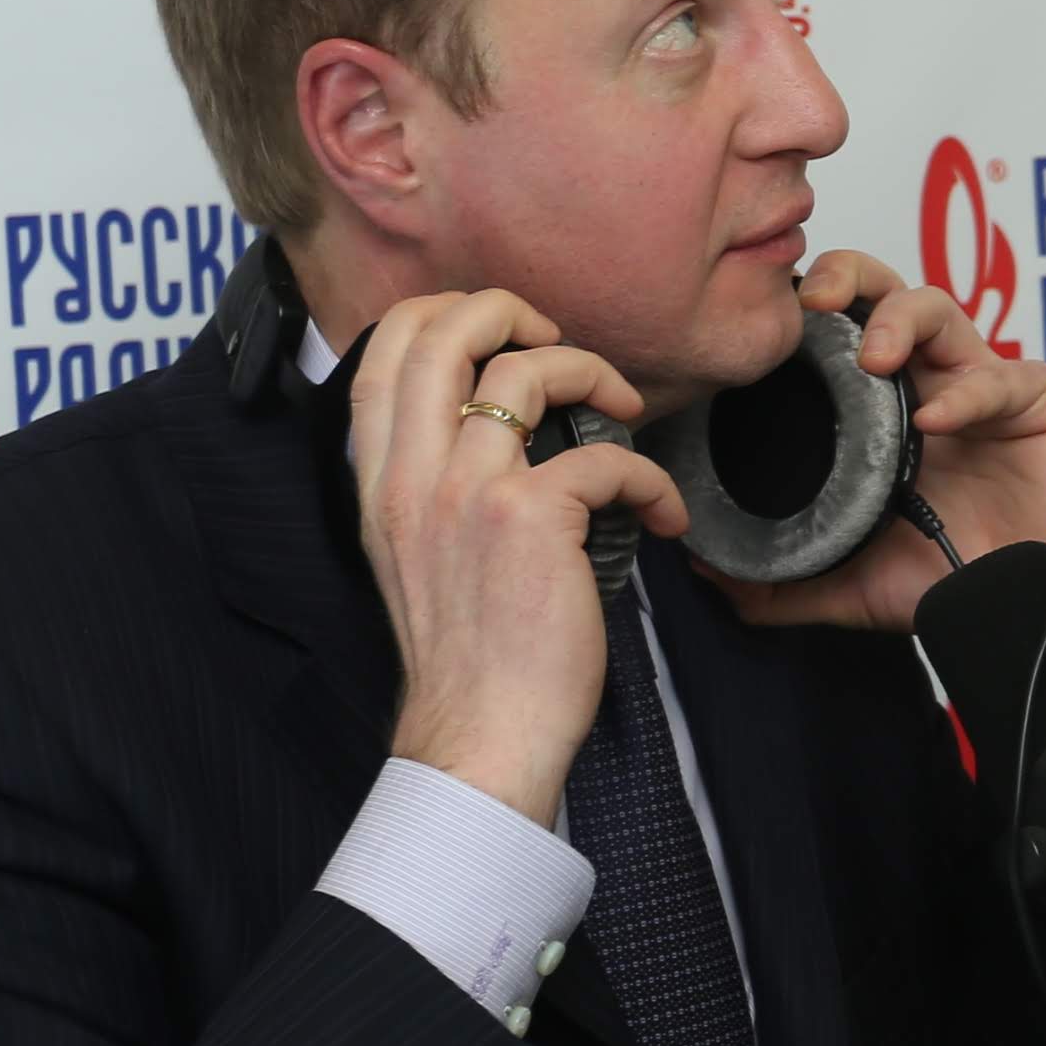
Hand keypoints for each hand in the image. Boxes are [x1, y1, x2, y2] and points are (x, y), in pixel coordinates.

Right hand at [349, 289, 686, 822]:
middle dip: (509, 308)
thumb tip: (489, 435)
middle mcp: (413, 476)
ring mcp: (468, 493)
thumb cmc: (467, 660)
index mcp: (381, 483)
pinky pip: (606, 455)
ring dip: (591, 372)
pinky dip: (650, 477)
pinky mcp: (533, 520)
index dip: (443, 313)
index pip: (384, 352)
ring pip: (526, 371)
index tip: (501, 335)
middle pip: (441, 329)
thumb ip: (435, 488)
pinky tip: (663, 514)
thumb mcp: (417, 558)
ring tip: (625, 410)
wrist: (481, 737)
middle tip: (560, 342)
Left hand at [722, 250, 1045, 634]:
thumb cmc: (946, 576)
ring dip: (900, 319)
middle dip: (849, 277)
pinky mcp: (1034, 404)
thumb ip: (781, 576)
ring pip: (941, 309)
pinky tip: (935, 419)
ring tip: (872, 357)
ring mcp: (981, 386)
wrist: (1016, 611)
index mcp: (881, 408)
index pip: (839, 329)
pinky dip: (967, 393)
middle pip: (885, 291)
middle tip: (815, 301)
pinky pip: (1005, 378)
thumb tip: (709, 572)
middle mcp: (927, 382)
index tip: (767, 320)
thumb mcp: (846, 580)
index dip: (806, 309)